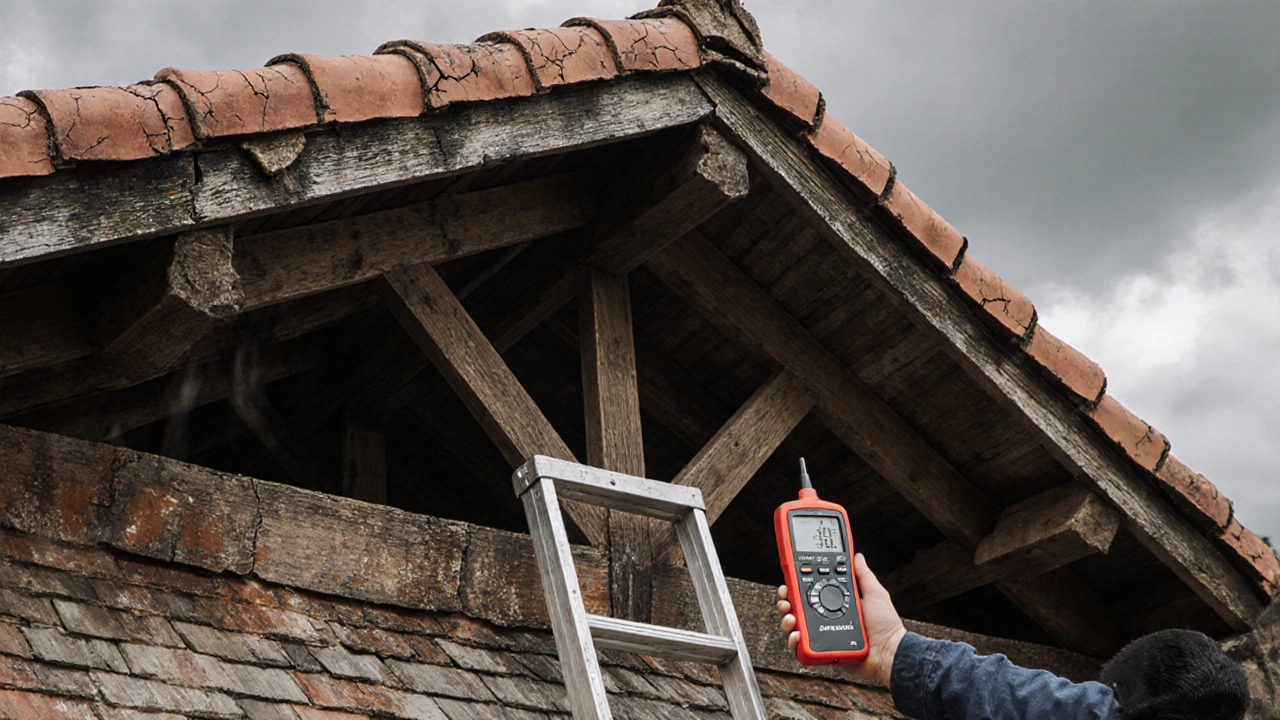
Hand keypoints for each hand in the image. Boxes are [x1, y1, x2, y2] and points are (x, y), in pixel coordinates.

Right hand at [776, 553, 906, 685]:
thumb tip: (857, 556)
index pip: (810, 593)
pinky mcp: (822, 654)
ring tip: (791, 617)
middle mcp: (826, 619)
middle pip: (796, 610)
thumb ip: (863, 575)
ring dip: (786, 621)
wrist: (890, 652)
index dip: (796, 587)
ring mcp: (822, 636)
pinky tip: (798, 635)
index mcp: (835, 605)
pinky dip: (794, 643)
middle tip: (786, 599)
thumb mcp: (875, 593)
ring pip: (794, 629)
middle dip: (785, 602)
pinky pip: (801, 650)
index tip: (789, 580)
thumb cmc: (886, 625)